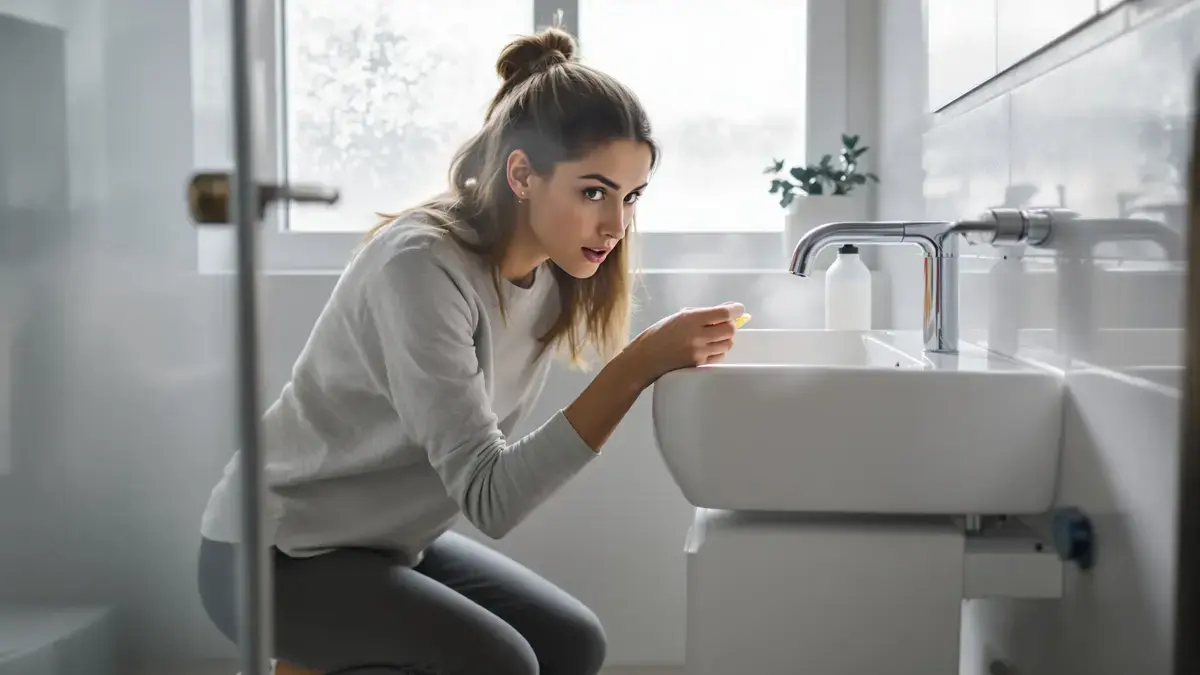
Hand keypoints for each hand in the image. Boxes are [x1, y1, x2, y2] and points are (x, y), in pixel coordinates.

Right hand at [622, 302, 744, 386]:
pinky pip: (719, 356)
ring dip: (725, 338)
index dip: (736, 310)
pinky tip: (707, 347)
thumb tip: (727, 309)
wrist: (645, 358)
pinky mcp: (699, 365)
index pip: (724, 313)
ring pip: (727, 344)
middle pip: (730, 329)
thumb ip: (703, 313)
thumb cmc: (659, 334)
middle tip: (724, 323)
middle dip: (731, 325)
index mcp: (690, 318)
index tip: (739, 309)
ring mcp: (699, 352)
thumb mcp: (679, 316)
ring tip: (713, 336)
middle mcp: (697, 335)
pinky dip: (718, 350)